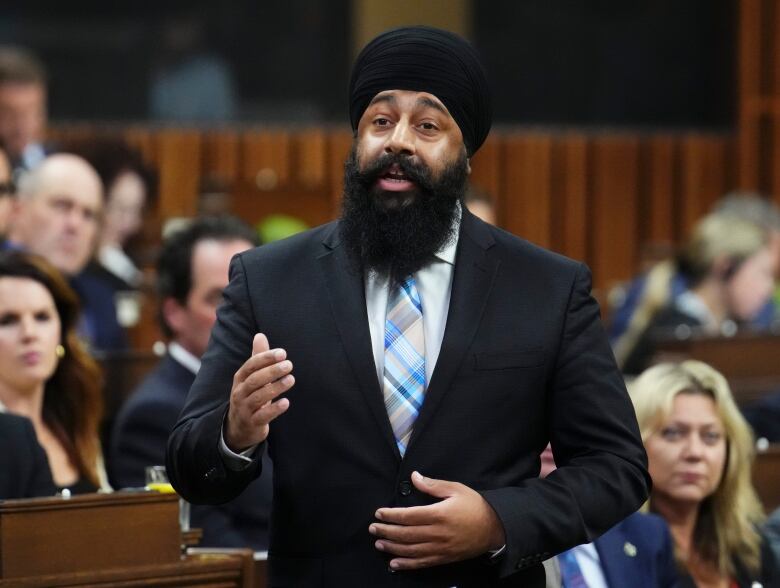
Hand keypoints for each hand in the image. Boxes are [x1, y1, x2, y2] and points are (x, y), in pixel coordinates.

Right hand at [225, 333, 294, 450]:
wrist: (238, 427)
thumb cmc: (250, 396)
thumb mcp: (252, 377)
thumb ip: (258, 357)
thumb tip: (260, 335)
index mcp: (240, 378)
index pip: (251, 365)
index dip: (266, 358)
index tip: (282, 353)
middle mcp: (240, 392)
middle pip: (255, 380)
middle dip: (272, 371)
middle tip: (289, 365)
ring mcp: (244, 409)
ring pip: (258, 397)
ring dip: (275, 388)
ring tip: (291, 380)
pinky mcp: (252, 423)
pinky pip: (262, 416)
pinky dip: (274, 409)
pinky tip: (286, 402)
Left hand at [369, 471, 505, 570]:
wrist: (495, 528)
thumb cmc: (474, 506)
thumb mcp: (455, 489)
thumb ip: (433, 485)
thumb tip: (414, 476)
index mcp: (439, 514)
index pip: (408, 515)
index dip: (391, 515)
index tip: (379, 513)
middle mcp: (437, 533)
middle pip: (406, 534)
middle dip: (386, 531)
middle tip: (373, 529)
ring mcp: (440, 548)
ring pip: (411, 550)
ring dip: (392, 548)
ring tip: (379, 544)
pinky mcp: (444, 558)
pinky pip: (422, 563)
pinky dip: (406, 564)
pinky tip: (394, 564)